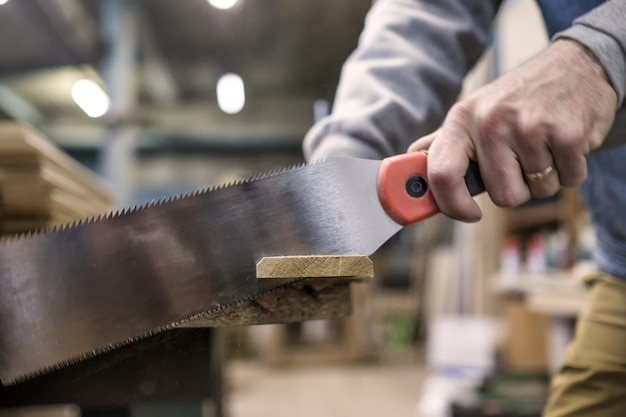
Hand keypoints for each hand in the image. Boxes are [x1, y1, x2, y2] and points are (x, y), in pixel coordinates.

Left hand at [408, 39, 616, 221]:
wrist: (577, 64)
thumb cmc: (518, 98)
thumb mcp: (474, 111)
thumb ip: (444, 143)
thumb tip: (408, 166)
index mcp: (462, 118)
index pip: (442, 175)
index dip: (453, 206)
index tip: (469, 214)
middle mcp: (492, 121)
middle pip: (504, 196)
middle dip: (517, 187)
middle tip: (522, 159)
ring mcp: (530, 126)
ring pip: (538, 191)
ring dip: (546, 177)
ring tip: (544, 144)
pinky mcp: (568, 133)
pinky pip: (570, 180)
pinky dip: (572, 169)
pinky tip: (565, 142)